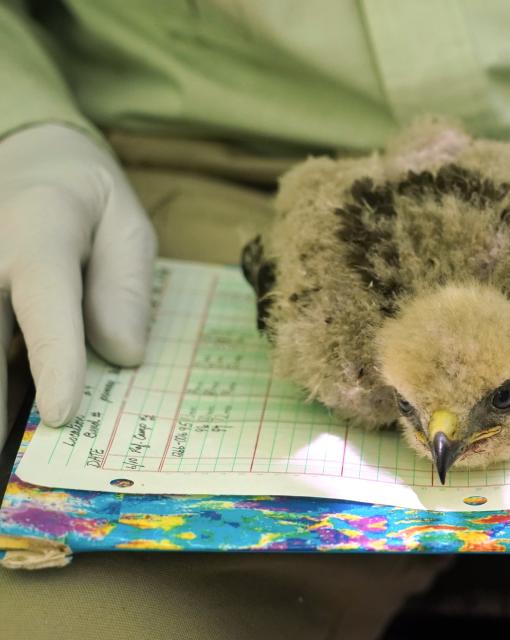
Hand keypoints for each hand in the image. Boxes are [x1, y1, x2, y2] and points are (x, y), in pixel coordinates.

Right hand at [0, 124, 155, 443]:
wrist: (26, 158)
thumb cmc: (85, 199)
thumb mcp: (127, 226)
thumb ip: (125, 287)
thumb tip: (123, 354)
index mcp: (38, 229)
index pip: (45, 300)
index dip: (54, 360)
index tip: (61, 414)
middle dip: (3, 394)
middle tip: (19, 450)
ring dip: (2, 385)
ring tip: (16, 437)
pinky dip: (3, 368)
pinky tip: (18, 402)